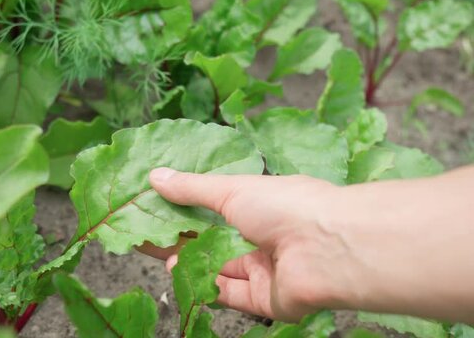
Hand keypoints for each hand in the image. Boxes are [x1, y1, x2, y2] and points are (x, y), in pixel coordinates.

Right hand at [142, 168, 355, 321]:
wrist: (328, 248)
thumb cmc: (286, 206)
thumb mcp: (232, 189)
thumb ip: (193, 188)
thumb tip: (156, 176)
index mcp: (262, 206)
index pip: (218, 207)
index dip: (187, 207)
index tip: (157, 205)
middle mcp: (265, 238)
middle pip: (216, 241)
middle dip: (183, 238)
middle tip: (148, 233)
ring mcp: (266, 270)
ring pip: (220, 268)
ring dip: (190, 262)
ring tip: (158, 254)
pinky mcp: (266, 300)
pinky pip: (231, 294)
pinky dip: (206, 285)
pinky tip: (179, 274)